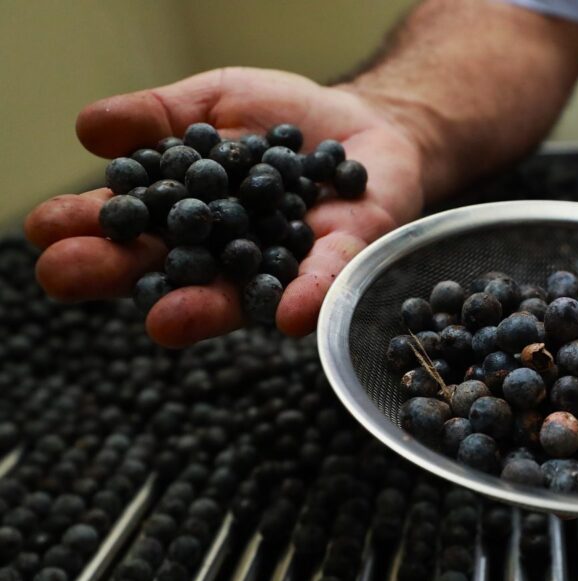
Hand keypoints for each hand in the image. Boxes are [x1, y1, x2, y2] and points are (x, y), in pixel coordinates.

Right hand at [24, 67, 424, 346]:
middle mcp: (225, 251)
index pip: (131, 224)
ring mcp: (279, 264)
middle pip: (168, 267)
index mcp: (186, 215)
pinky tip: (288, 314)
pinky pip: (322, 284)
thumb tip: (91, 128)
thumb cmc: (282, 120)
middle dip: (118, 272)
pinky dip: (307, 297)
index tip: (47, 230)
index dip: (89, 227)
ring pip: (238, 292)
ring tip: (163, 319)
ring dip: (201, 308)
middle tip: (66, 275)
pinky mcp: (339, 264)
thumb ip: (162, 116)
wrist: (367, 125)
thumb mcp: (215, 102)